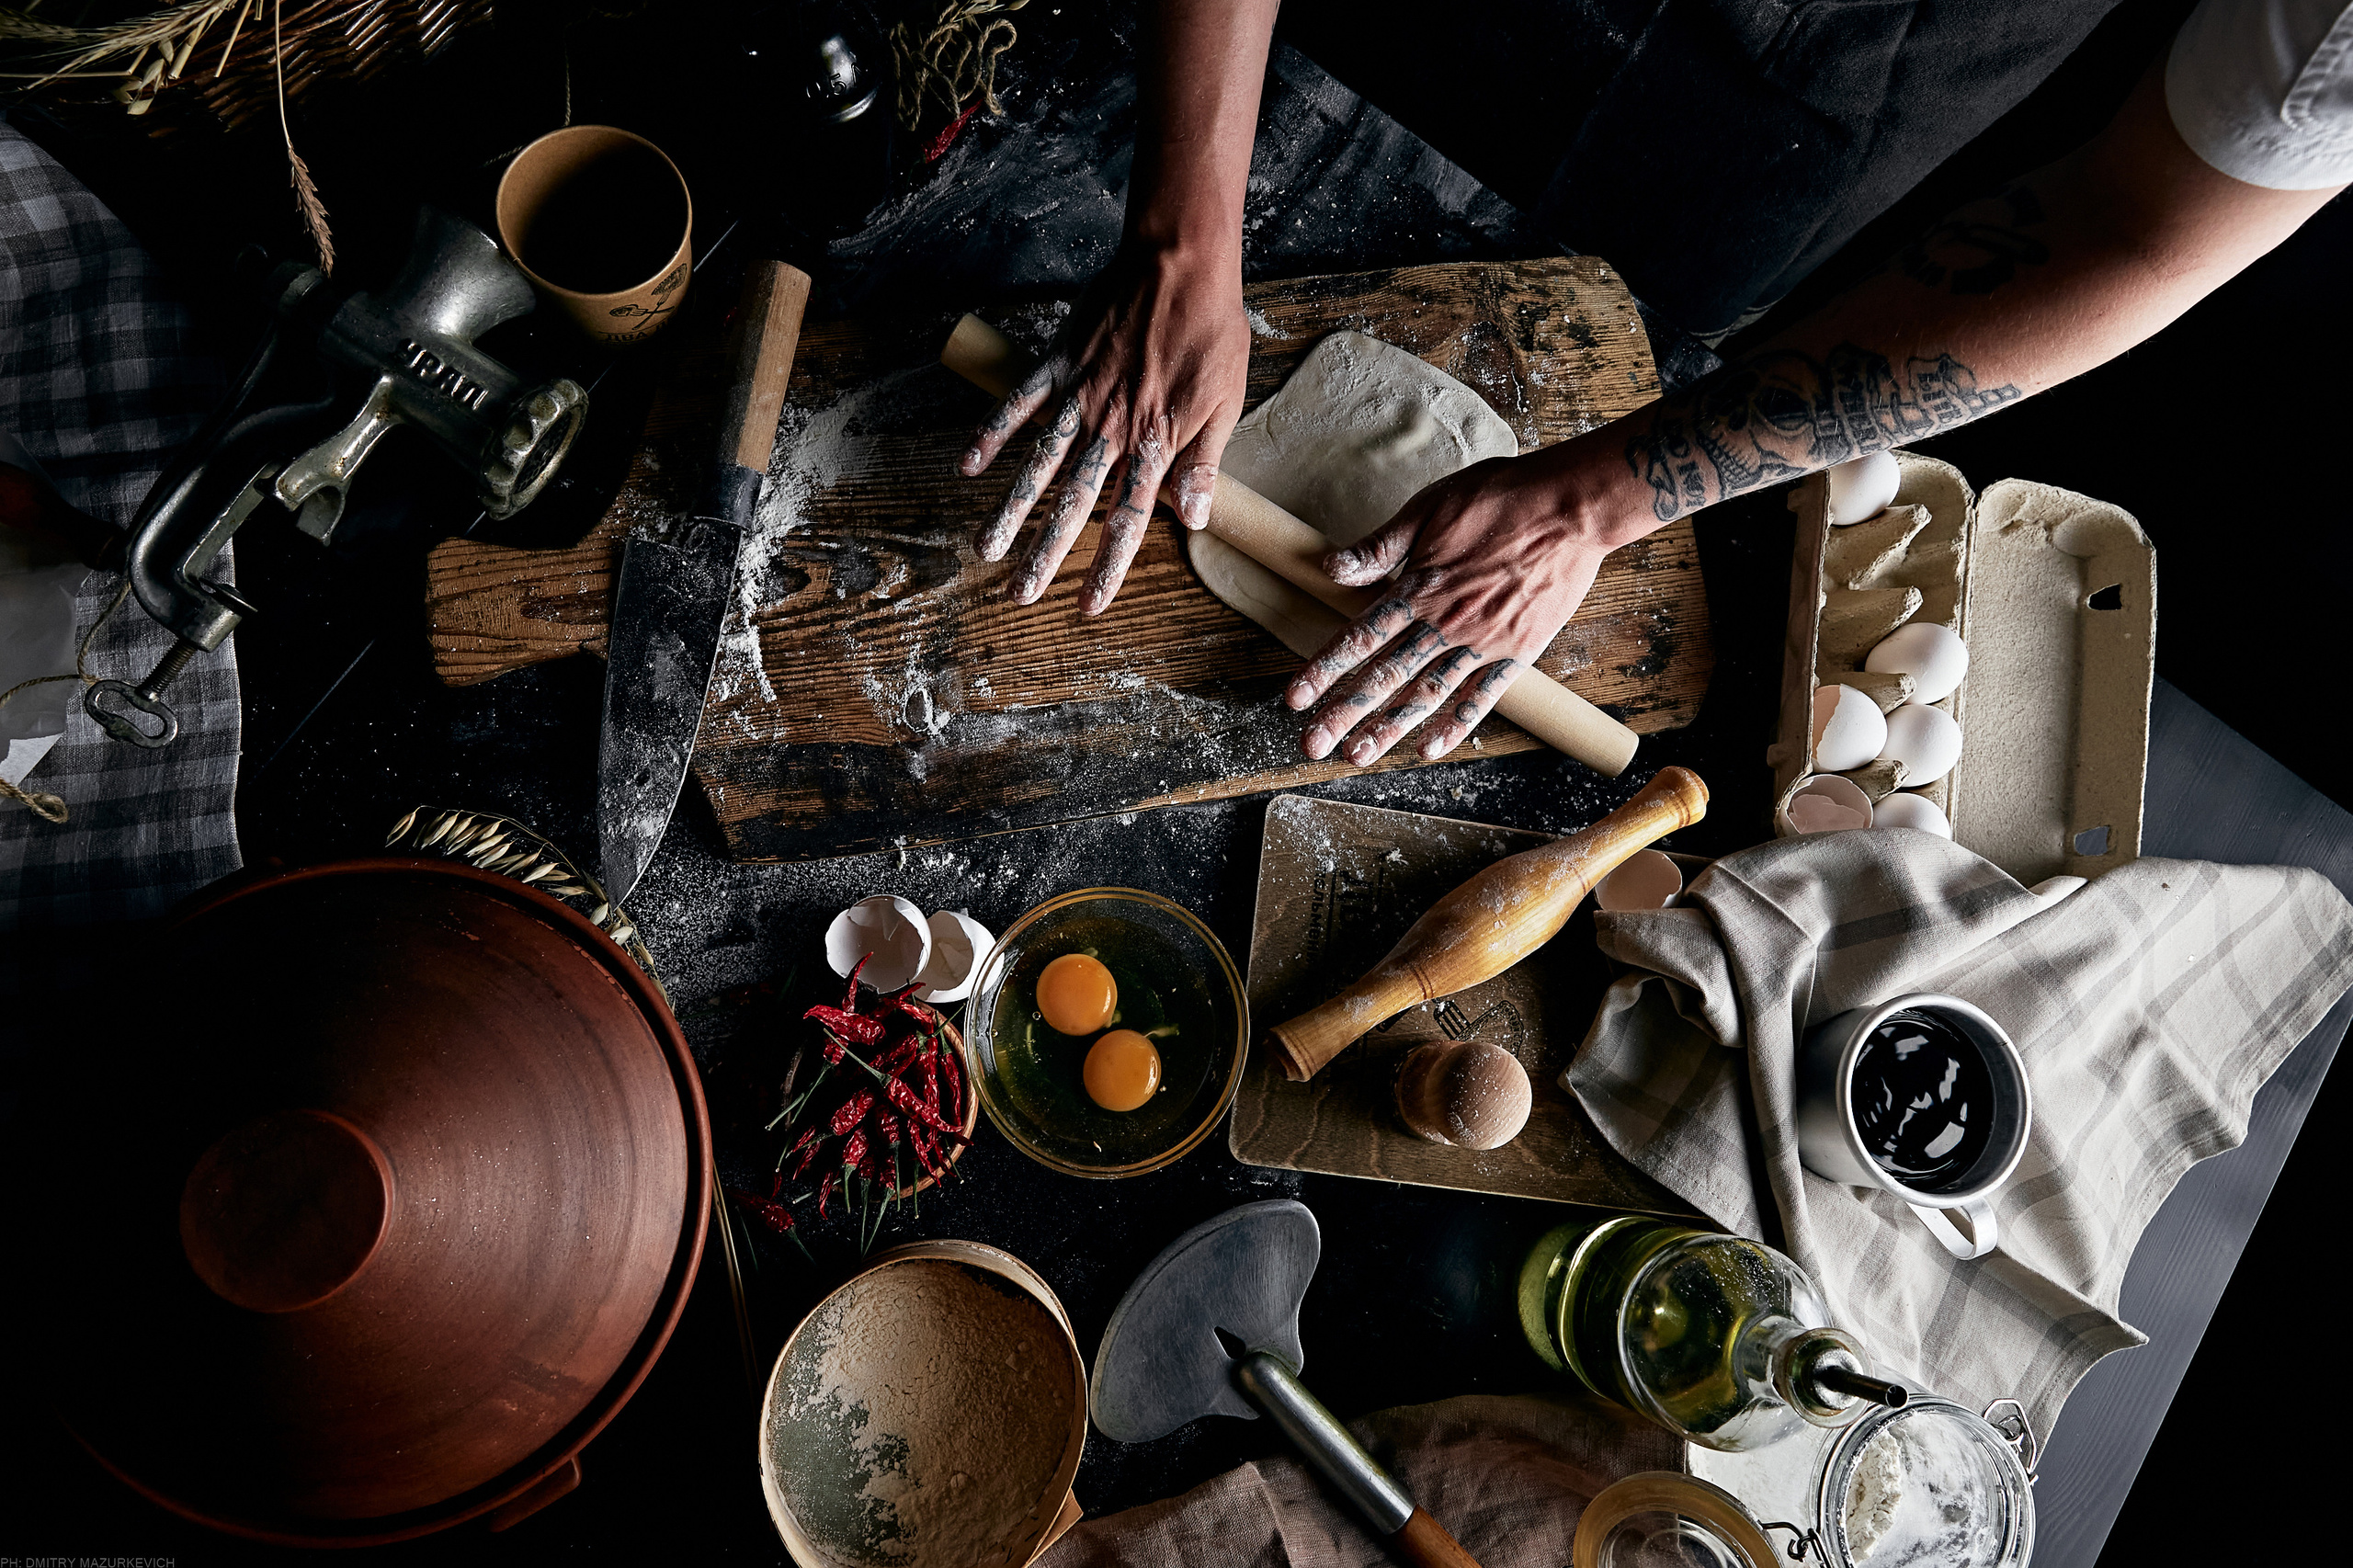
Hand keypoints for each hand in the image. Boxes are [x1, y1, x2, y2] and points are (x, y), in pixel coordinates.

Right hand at [959, 240, 1249, 613]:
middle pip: (1074, 503)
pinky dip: (992, 433)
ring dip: (1011, 510)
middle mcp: (1112, 427)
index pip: (1129, 518)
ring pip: (1039, 464)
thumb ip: (1204, 462)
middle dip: (1046, 554)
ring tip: (986, 548)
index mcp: (1155, 441)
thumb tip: (1194, 519)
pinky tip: (969, 465)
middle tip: (1020, 593)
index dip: (1109, 565)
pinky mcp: (1058, 361)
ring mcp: (1080, 394)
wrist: (1179, 260)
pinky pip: (1019, 402)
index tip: (1089, 605)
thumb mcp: (1226, 401)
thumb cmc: (1211, 330)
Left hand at [1285, 448, 1641, 764]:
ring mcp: (1482, 642)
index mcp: (1418, 587)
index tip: (1294, 699)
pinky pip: (1482, 697)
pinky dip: (1455, 725)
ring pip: (1426, 694)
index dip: (1324, 670)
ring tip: (1358, 755)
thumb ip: (1379, 547)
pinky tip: (1429, 749)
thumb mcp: (1429, 508)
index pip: (1359, 637)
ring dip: (1389, 728)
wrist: (1572, 507)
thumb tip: (1329, 567)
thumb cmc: (1500, 497)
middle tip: (1312, 745)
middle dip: (1344, 713)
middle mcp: (1444, 622)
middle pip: (1384, 676)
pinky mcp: (1517, 651)